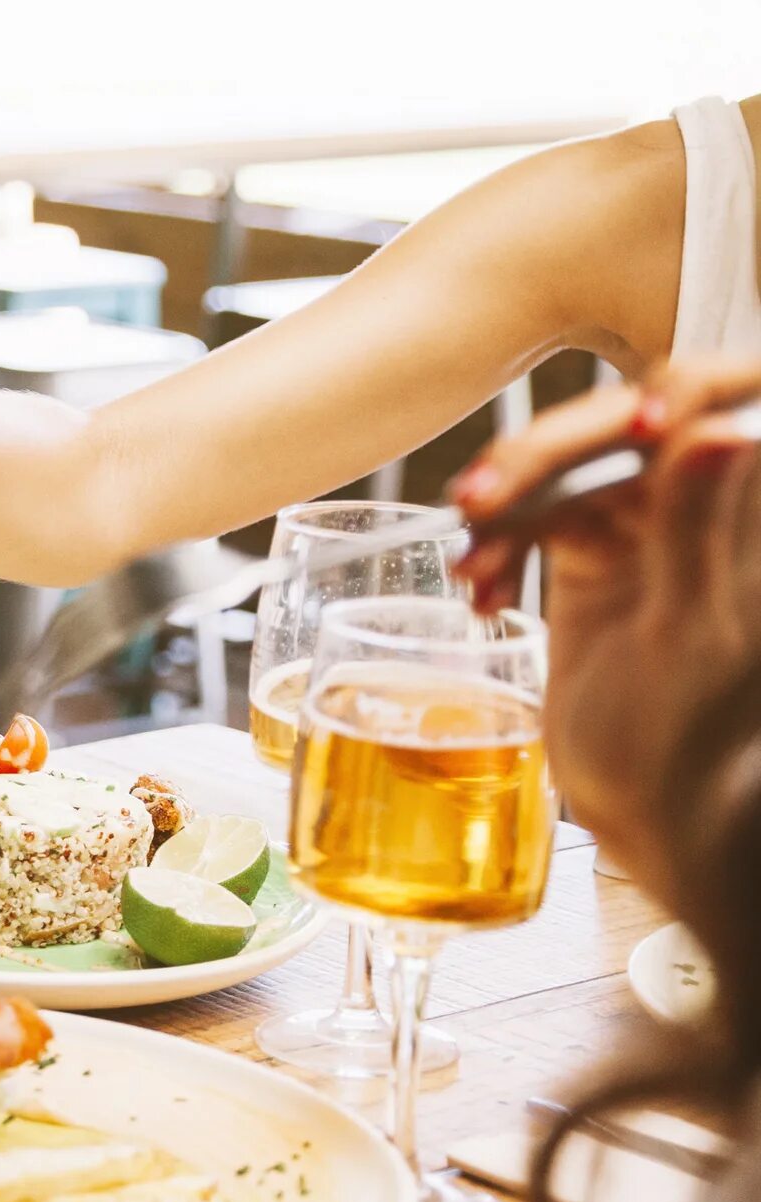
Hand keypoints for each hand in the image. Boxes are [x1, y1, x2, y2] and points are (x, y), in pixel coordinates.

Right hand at [453, 360, 760, 891]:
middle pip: (627, 429)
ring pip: (567, 468)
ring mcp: (644, 526)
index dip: (688, 390)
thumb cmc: (693, 740)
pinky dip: (497, 550)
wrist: (644, 811)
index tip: (643, 418)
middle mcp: (705, 506)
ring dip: (506, 507)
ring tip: (468, 558)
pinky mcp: (588, 553)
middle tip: (481, 495)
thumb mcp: (693, 634)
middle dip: (549, 455)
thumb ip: (698, 528)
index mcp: (750, 518)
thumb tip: (722, 427)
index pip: (731, 410)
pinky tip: (479, 594)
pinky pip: (531, 518)